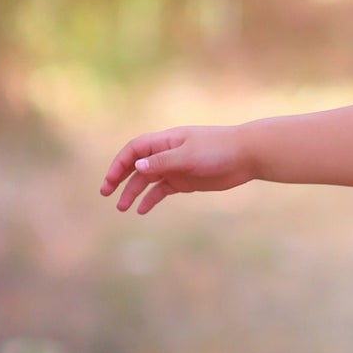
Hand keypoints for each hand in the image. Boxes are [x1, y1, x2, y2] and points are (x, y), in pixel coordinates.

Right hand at [99, 126, 255, 214]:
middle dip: (120, 179)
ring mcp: (175, 168)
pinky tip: (142, 210)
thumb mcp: (189, 156)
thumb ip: (163, 162)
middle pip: (136, 166)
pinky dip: (151, 199)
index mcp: (165, 142)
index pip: (134, 150)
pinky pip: (162, 190)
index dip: (120, 164)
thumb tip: (137, 167)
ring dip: (134, 192)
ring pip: (148, 181)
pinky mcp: (186, 181)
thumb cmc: (218, 150)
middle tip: (107, 194)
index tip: (111, 180)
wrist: (246, 156)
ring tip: (122, 208)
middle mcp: (166, 154)